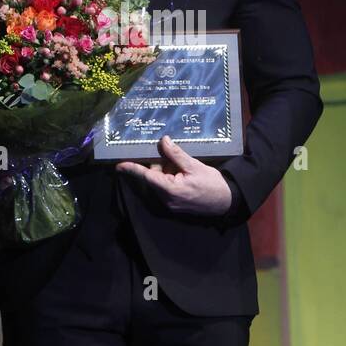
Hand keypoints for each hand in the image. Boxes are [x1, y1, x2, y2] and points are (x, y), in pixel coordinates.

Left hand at [115, 135, 232, 215]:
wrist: (226, 202)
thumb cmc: (211, 184)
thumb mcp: (194, 166)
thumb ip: (176, 154)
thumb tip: (163, 141)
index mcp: (170, 189)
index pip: (146, 176)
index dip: (132, 169)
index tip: (119, 165)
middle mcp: (166, 199)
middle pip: (153, 177)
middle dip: (159, 164)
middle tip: (169, 153)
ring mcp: (170, 203)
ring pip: (159, 182)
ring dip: (166, 171)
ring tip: (183, 165)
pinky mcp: (174, 204)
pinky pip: (165, 188)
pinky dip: (170, 178)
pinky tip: (183, 173)